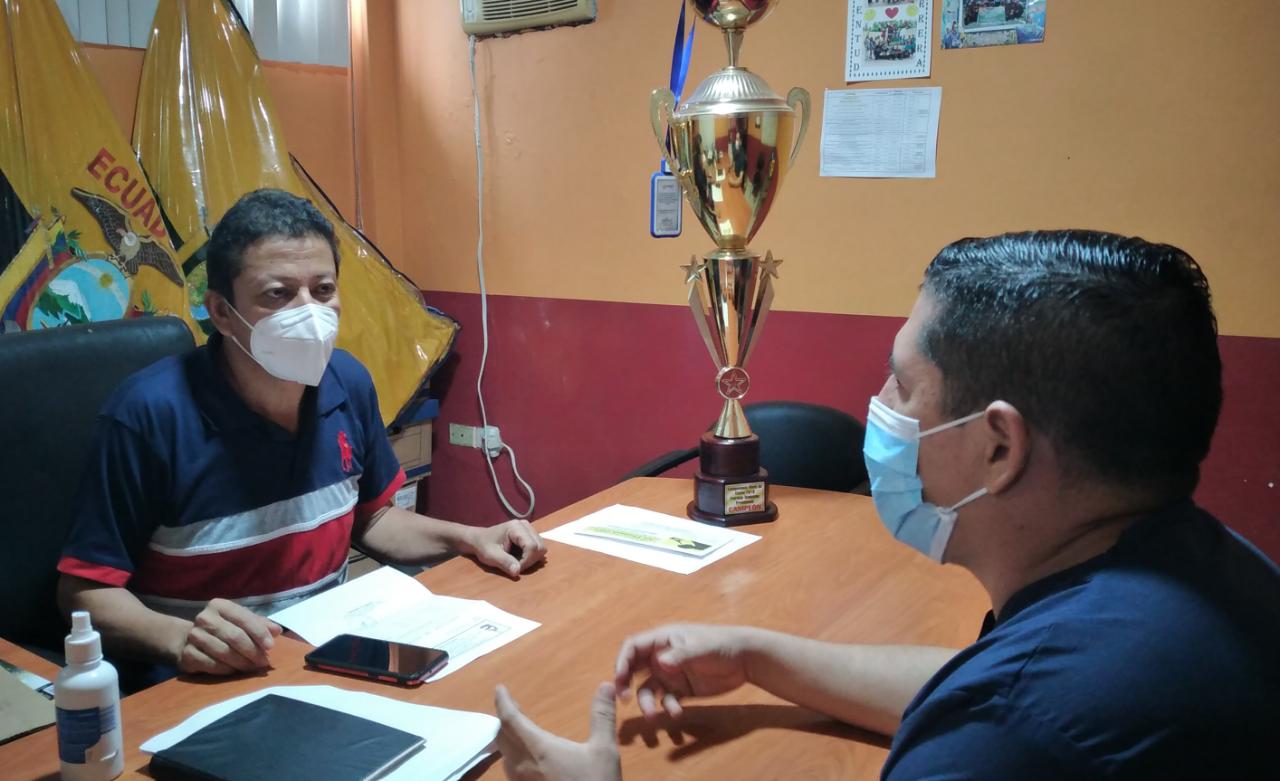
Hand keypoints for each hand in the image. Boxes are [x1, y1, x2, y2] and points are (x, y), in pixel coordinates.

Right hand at [175, 598, 281, 674]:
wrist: (188, 639)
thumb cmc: (224, 628)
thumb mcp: (241, 621)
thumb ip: (260, 624)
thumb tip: (277, 631)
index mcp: (220, 605)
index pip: (243, 618)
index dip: (259, 633)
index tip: (270, 646)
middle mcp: (204, 618)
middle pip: (234, 636)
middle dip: (252, 651)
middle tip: (263, 662)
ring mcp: (193, 636)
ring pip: (223, 652)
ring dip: (241, 663)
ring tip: (252, 668)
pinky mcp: (187, 654)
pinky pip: (211, 665)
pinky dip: (226, 670)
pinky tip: (235, 672)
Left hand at [468, 519, 546, 577]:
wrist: (478, 539)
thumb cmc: (483, 546)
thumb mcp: (491, 556)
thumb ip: (505, 562)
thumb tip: (517, 572)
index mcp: (515, 527)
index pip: (531, 546)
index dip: (526, 561)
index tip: (514, 568)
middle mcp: (525, 525)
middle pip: (539, 547)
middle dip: (530, 561)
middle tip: (516, 566)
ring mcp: (529, 528)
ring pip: (541, 548)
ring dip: (532, 559)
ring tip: (517, 561)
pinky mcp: (530, 534)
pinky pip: (538, 547)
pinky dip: (531, 556)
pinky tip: (520, 557)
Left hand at [495, 682, 620, 780]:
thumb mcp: (604, 750)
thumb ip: (602, 716)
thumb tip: (605, 685)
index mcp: (537, 748)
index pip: (509, 719)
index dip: (502, 701)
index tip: (499, 688)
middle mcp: (521, 766)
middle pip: (501, 736)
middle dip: (504, 718)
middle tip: (512, 705)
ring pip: (504, 755)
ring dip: (507, 738)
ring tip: (518, 728)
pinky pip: (510, 771)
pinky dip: (512, 756)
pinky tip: (527, 757)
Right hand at [614, 624, 751, 720]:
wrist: (745, 659)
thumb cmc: (720, 645)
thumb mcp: (700, 648)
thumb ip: (680, 656)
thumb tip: (660, 663)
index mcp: (662, 640)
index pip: (633, 647)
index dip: (622, 661)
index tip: (618, 678)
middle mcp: (661, 657)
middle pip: (634, 669)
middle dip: (625, 683)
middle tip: (623, 698)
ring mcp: (670, 674)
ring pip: (649, 689)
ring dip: (647, 702)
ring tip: (653, 715)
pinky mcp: (681, 690)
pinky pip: (666, 701)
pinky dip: (668, 708)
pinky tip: (677, 713)